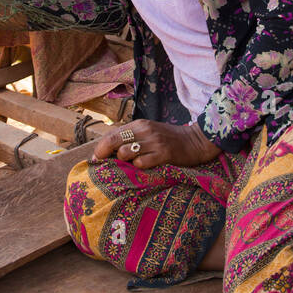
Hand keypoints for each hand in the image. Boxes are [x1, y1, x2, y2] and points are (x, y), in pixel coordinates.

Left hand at [91, 120, 221, 169]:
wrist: (196, 141)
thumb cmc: (169, 139)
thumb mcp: (149, 132)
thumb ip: (132, 137)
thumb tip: (108, 151)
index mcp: (139, 124)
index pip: (111, 134)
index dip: (100, 148)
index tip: (96, 160)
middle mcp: (145, 130)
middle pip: (113, 142)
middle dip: (103, 155)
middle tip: (103, 166)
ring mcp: (154, 142)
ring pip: (125, 153)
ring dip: (124, 162)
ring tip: (131, 166)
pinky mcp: (164, 154)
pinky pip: (141, 163)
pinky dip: (139, 168)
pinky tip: (145, 168)